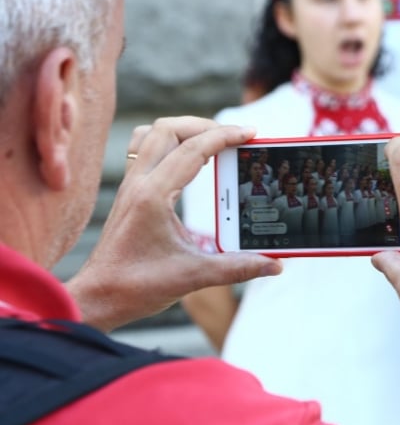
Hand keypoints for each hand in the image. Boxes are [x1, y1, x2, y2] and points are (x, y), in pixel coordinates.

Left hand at [67, 116, 281, 330]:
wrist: (98, 298)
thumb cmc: (137, 287)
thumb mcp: (194, 276)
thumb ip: (239, 268)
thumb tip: (275, 264)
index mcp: (154, 196)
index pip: (192, 150)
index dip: (225, 136)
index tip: (250, 133)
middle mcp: (139, 184)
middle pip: (169, 130)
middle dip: (206, 126)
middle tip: (235, 138)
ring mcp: (131, 187)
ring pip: (152, 135)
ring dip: (183, 131)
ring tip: (211, 141)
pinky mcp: (130, 194)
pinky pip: (144, 151)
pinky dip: (168, 145)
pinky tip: (187, 161)